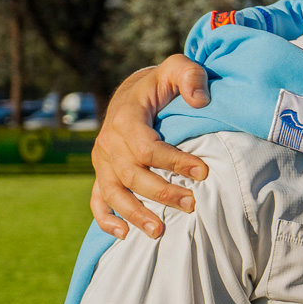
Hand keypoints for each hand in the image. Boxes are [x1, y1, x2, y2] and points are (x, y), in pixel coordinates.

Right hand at [89, 55, 210, 238]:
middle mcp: (109, 142)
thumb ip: (190, 75)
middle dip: (162, 192)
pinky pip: (98, 200)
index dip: (174, 162)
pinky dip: (107, 219)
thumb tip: (200, 99)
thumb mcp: (178, 68)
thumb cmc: (162, 84)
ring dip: (135, 214)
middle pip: (132, 175)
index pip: (147, 147)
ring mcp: (103, 161)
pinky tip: (125, 235)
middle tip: (192, 205)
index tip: (204, 172)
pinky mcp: (103, 174)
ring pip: (114, 193)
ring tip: (159, 231)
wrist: (136, 93)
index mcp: (126, 119)